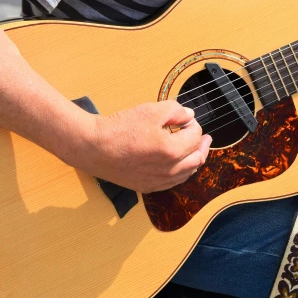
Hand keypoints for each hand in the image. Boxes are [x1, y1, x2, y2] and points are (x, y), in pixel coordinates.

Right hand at [67, 101, 211, 193]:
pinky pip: (172, 183)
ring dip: (193, 160)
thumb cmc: (119, 129)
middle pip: (197, 159)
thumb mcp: (150, 110)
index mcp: (172, 151)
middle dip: (202, 145)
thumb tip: (189, 115)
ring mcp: (157, 181)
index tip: (187, 118)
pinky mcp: (146, 187)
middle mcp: (168, 170)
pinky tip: (177, 165)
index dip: (193, 124)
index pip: (194, 136)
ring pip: (186, 174)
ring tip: (194, 150)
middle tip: (204, 138)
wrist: (93, 147)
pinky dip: (180, 173)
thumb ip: (175, 110)